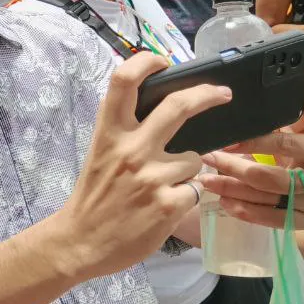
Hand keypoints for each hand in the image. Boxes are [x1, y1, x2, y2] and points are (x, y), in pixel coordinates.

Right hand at [57, 55, 232, 279]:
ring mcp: (151, 177)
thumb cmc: (93, 196)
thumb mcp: (101, 152)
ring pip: (195, 157)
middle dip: (207, 94)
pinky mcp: (168, 204)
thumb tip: (162, 111)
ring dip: (189, 169)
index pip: (124, 81)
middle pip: (177, 105)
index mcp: (109, 132)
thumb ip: (126, 131)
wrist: (80, 241)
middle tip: (223, 93)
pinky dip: (186, 196)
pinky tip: (167, 206)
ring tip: (167, 184)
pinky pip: (194, 190)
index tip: (163, 61)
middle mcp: (131, 149)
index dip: (146, 62)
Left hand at [200, 69, 303, 230]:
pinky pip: (273, 221)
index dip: (254, 143)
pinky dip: (247, 212)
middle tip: (208, 159)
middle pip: (271, 177)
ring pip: (268, 199)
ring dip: (234, 190)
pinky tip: (224, 202)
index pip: (284, 145)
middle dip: (235, 168)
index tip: (225, 141)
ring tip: (206, 180)